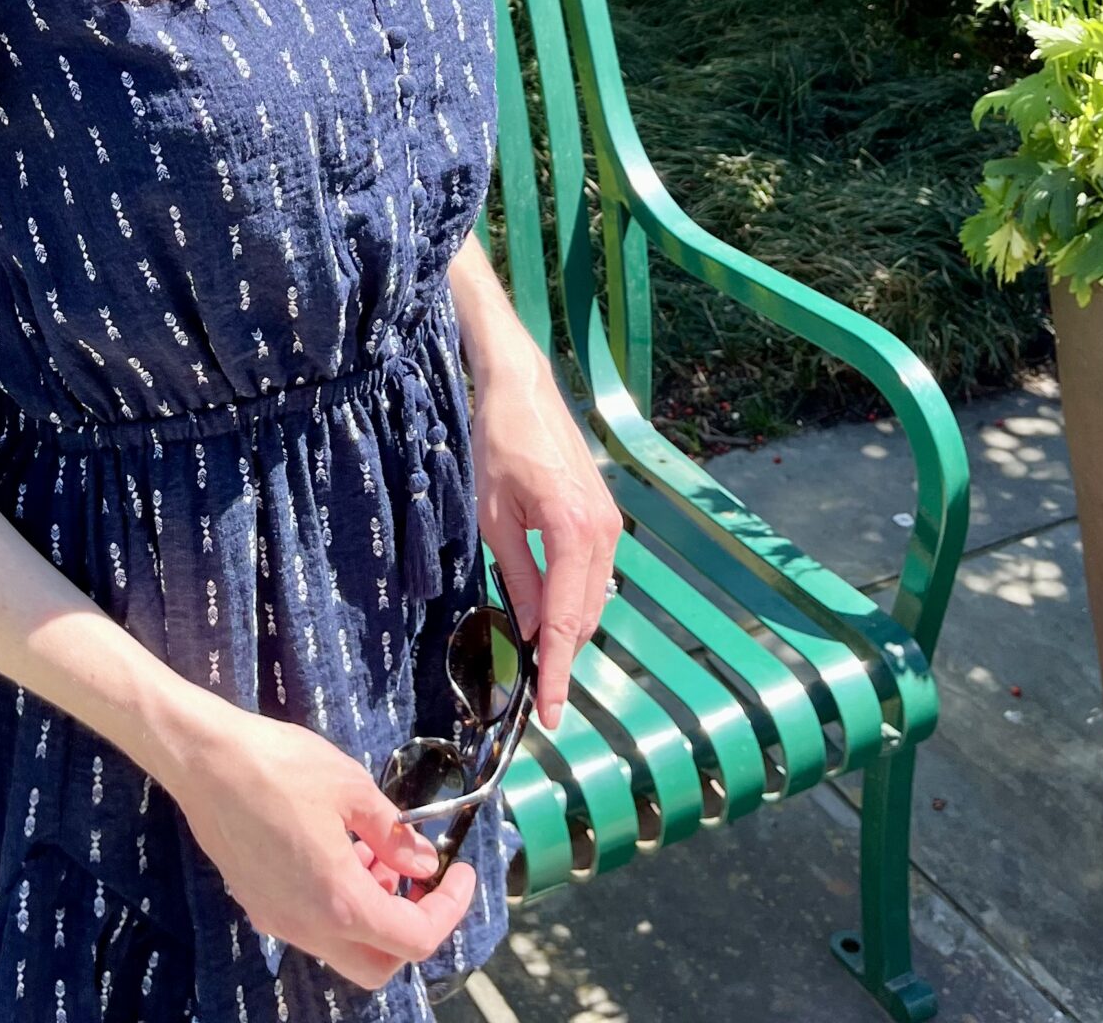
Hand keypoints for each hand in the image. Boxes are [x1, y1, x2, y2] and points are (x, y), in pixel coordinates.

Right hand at [173, 706, 478, 991]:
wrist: (205, 760)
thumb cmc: (280, 766)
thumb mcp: (352, 787)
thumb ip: (393, 833)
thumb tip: (422, 862)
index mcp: (339, 901)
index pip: (414, 939)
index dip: (449, 910)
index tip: (461, 874)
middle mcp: (308, 927)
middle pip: (379, 965)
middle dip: (410, 928)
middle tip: (420, 878)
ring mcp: (278, 921)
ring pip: (343, 948)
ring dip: (372, 914)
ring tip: (376, 851)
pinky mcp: (258, 905)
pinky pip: (312, 926)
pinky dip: (338, 904)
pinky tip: (336, 850)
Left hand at [468, 345, 625, 731]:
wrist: (522, 389)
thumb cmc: (498, 444)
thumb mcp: (494, 516)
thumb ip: (518, 576)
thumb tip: (533, 630)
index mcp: (572, 532)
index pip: (566, 620)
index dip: (557, 672)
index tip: (551, 714)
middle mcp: (602, 532)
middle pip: (587, 616)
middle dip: (564, 657)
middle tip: (538, 695)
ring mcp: (609, 523)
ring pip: (593, 598)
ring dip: (570, 630)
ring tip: (541, 662)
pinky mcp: (604, 516)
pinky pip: (593, 574)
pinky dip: (575, 600)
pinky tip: (551, 614)